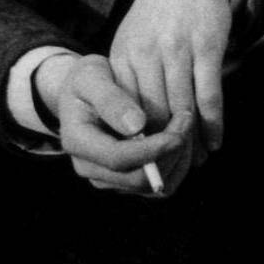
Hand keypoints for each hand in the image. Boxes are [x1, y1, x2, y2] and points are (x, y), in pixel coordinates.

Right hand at [36, 53, 196, 195]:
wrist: (85, 91)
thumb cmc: (90, 78)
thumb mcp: (92, 76)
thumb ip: (110, 99)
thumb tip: (136, 126)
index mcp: (76, 142)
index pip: (117, 159)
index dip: (151, 149)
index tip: (178, 131)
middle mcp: (88, 167)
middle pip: (137, 179)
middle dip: (169, 153)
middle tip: (187, 119)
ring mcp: (107, 177)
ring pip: (151, 187)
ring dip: (176, 160)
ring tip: (186, 125)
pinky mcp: (125, 179)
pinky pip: (158, 185)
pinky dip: (177, 165)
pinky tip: (183, 137)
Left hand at [108, 0, 233, 168]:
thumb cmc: (161, 12)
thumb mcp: (134, 41)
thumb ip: (131, 80)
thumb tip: (134, 127)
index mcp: (122, 57)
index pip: (125, 112)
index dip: (137, 143)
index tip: (145, 165)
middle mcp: (146, 54)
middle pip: (153, 116)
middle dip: (164, 148)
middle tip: (174, 173)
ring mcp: (177, 50)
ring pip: (182, 110)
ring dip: (191, 142)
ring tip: (197, 162)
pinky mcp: (206, 46)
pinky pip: (209, 95)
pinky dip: (213, 123)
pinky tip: (216, 141)